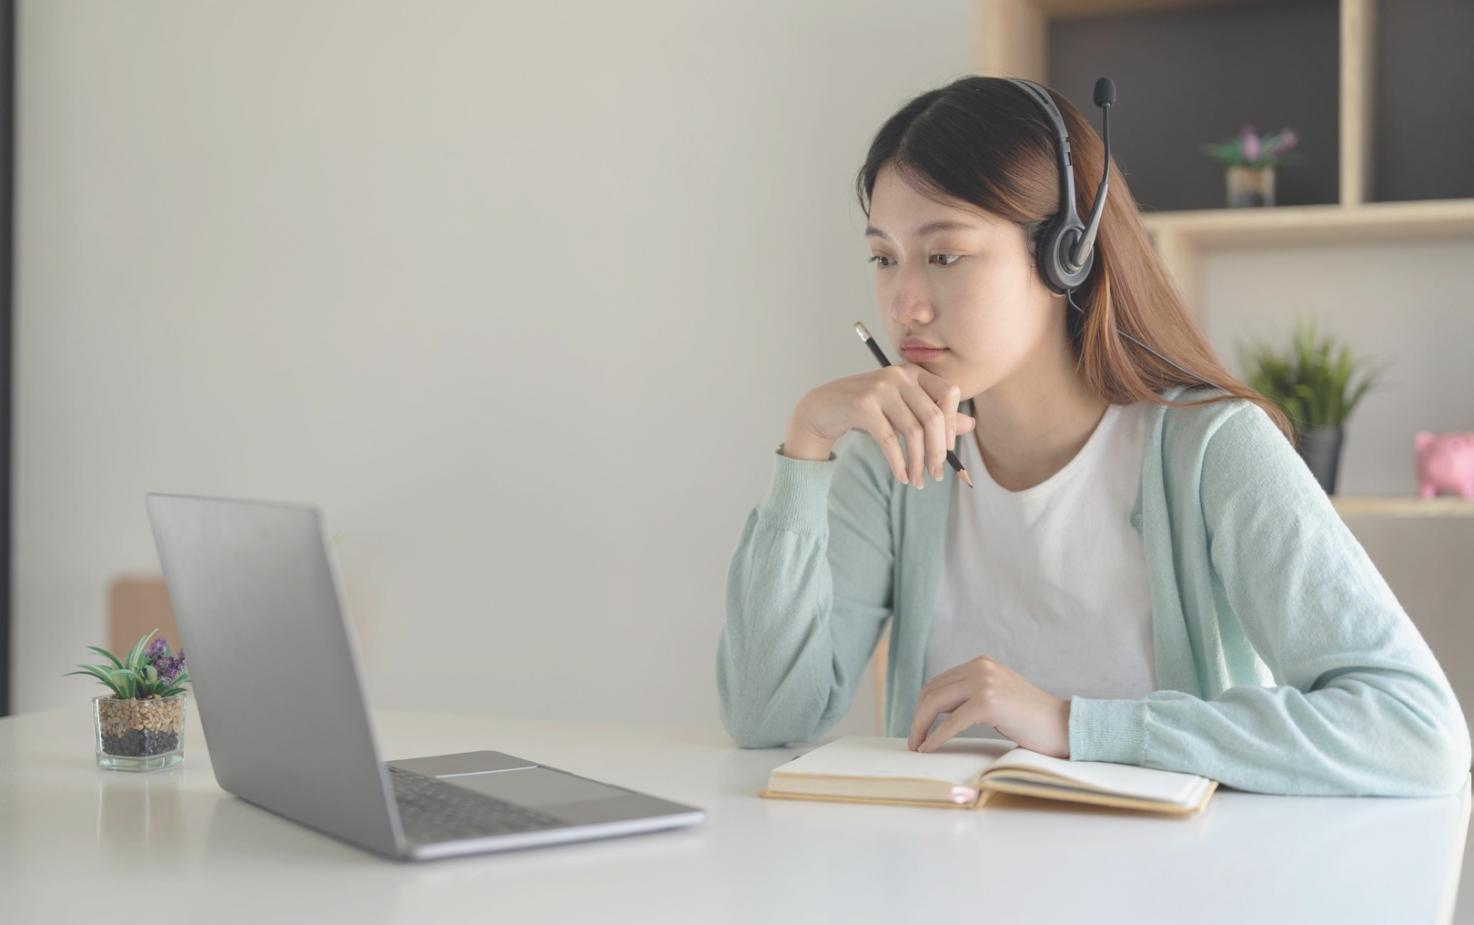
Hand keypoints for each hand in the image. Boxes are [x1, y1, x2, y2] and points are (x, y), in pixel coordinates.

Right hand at [785, 363, 975, 486]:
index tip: (947, 451)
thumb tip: (970, 425)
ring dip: (918, 462)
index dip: (951, 424)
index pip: (949, 393)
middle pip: (933, 416)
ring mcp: (880, 388)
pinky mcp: (863, 404)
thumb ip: (934, 417)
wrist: (823, 409)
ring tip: (917, 481)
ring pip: (913, 431)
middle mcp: (899, 375)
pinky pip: (889, 439)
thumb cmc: (867, 412)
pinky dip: (898, 462)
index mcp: (913, 372)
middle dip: (937, 452)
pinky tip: (901, 476)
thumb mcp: (902, 413)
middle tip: (936, 475)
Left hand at [907, 656, 1070, 757]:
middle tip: (913, 740)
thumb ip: (971, 694)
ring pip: (935, 704)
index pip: (937, 683)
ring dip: (921, 727)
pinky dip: (935, 737)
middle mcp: (980, 668)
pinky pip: (950, 723)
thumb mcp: (997, 696)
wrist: (1064, 726)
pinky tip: (928, 748)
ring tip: (917, 746)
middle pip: (932, 692)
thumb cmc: (1031, 719)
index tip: (917, 727)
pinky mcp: (988, 703)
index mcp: (980, 663)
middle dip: (917, 717)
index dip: (922, 706)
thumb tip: (935, 711)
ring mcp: (984, 683)